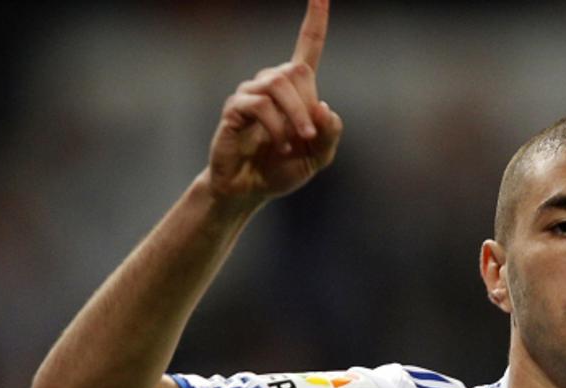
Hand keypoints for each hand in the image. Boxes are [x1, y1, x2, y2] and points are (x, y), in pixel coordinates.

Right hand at [206, 0, 342, 205]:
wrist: (249, 189)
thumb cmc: (282, 169)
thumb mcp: (319, 156)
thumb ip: (330, 133)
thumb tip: (324, 106)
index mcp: (296, 90)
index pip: (307, 47)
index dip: (315, 20)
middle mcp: (271, 83)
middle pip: (297, 71)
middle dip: (308, 107)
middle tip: (307, 138)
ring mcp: (251, 92)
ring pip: (279, 84)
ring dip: (296, 118)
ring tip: (294, 145)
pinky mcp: (235, 107)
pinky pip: (260, 105)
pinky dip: (276, 128)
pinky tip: (278, 146)